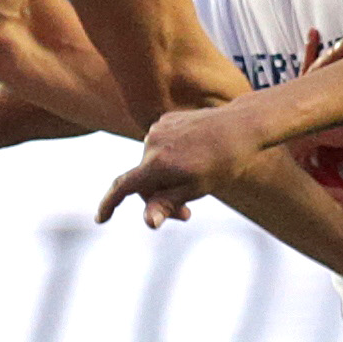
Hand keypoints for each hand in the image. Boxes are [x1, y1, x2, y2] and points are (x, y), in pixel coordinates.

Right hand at [98, 103, 261, 225]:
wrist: (242, 126)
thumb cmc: (224, 162)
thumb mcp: (196, 188)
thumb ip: (167, 203)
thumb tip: (148, 222)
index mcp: (156, 163)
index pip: (123, 186)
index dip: (109, 204)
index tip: (101, 219)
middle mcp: (151, 143)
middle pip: (142, 181)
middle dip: (159, 198)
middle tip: (187, 214)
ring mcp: (158, 128)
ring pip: (152, 165)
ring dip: (167, 178)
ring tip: (198, 179)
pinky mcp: (167, 119)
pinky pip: (162, 147)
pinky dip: (172, 158)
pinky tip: (197, 156)